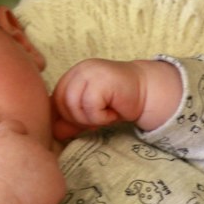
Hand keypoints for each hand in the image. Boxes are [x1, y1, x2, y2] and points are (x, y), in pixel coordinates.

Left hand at [52, 58, 180, 139]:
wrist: (147, 92)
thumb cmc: (119, 102)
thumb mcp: (91, 113)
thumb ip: (72, 121)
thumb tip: (55, 133)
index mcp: (73, 75)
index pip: (56, 100)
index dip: (68, 117)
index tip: (88, 121)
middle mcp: (80, 70)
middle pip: (63, 104)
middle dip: (79, 119)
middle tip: (99, 119)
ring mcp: (91, 72)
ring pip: (74, 105)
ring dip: (91, 119)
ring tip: (107, 116)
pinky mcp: (103, 80)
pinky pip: (90, 106)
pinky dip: (102, 117)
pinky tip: (114, 112)